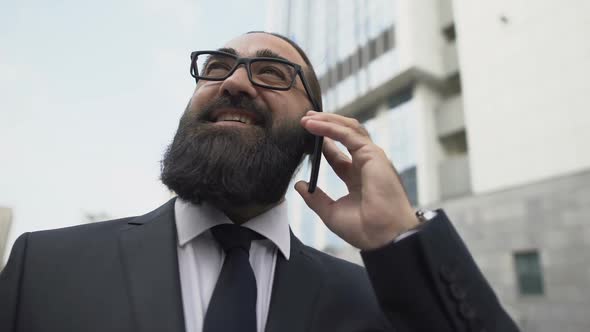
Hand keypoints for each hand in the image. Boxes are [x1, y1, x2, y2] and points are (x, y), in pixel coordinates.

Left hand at [295, 111, 418, 249]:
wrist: (384, 237)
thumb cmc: (365, 230)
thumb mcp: (331, 213)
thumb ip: (315, 198)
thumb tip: (299, 185)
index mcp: (357, 179)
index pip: (338, 156)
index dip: (323, 145)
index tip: (305, 139)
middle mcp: (365, 165)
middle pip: (345, 137)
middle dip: (325, 126)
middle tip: (304, 121)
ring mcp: (371, 158)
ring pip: (349, 129)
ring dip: (327, 121)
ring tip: (307, 118)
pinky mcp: (372, 154)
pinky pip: (348, 134)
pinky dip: (330, 127)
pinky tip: (314, 124)